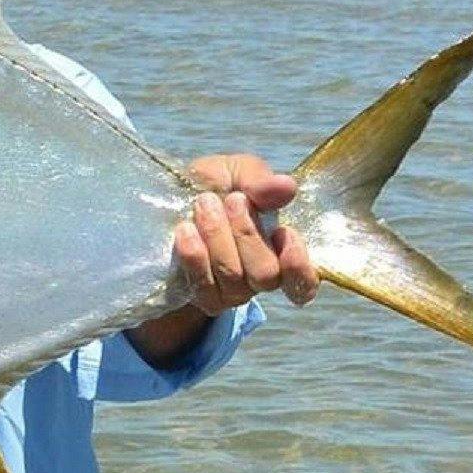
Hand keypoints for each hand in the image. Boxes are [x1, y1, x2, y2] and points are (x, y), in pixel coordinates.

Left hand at [174, 153, 317, 311]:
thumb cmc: (215, 188)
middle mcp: (263, 277)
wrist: (168, 202)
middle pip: (266, 274)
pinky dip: (195, 255)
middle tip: (232, 200)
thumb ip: (261, 181)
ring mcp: (234, 293)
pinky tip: (185, 230)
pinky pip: (203, 285)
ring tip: (204, 203)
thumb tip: (286, 187)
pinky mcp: (205, 298)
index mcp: (283, 250)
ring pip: (234, 276)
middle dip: (248, 234)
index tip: (285, 232)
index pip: (304, 281)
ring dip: (218, 236)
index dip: (299, 266)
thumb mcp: (237, 173)